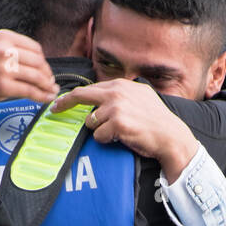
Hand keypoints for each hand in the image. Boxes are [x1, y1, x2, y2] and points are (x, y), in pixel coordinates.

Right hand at [0, 29, 58, 108]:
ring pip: (37, 77)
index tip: (46, 70)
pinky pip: (30, 91)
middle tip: (50, 83)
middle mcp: (4, 50)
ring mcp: (3, 68)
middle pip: (38, 63)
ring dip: (47, 86)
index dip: (44, 61)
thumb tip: (39, 63)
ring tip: (51, 91)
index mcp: (3, 37)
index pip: (35, 48)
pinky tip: (46, 98)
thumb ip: (13, 49)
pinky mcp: (2, 86)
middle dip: (48, 75)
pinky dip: (42, 96)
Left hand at [52, 81, 198, 179]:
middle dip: (65, 103)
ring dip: (100, 131)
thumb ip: (121, 94)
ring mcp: (116, 107)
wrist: (170, 136)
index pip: (90, 88)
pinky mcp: (117, 123)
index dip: (71, 96)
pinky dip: (106, 140)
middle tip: (55, 110)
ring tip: (118, 133)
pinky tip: (121, 138)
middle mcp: (117, 93)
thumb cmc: (155, 121)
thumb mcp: (140, 97)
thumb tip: (102, 99)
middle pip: (81, 96)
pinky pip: (99, 135)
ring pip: (91, 122)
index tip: (59, 102)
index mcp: (121, 85)